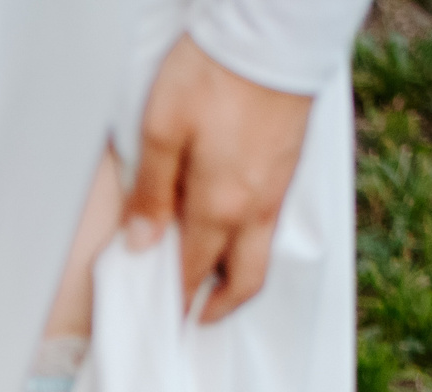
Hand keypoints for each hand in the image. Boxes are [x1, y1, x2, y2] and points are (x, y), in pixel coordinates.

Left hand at [121, 35, 314, 322]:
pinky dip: (252, 243)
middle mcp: (255, 208)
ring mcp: (278, 190)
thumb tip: (141, 243)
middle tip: (194, 317)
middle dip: (218, 306)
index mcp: (219, 207)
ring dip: (238, 277)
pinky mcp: (290, 168)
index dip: (176, 298)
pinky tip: (233, 231)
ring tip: (212, 280)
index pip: (194, 271)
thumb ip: (151, 191)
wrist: (273, 33)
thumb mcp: (162, 130)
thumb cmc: (214, 75)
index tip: (163, 318)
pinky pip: (272, 225)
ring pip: (262, 254)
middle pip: (243, 280)